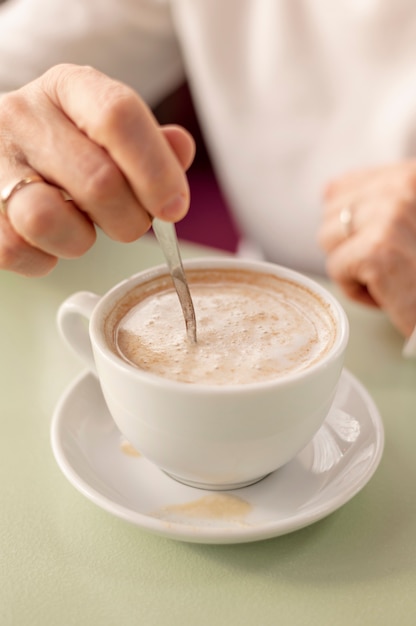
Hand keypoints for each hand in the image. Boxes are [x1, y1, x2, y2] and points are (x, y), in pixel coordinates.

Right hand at [0, 64, 194, 275]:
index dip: (156, 170)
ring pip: (47, 219)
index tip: (173, 207)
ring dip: (80, 240)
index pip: (118, 116)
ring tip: (80, 228)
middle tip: (128, 222)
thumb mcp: (105, 128)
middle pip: (97, 180)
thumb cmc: (63, 144)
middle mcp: (24, 117)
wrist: (0, 149)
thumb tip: (180, 149)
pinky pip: (17, 250)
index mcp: (68, 88)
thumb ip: (148, 142)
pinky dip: (44, 258)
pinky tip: (48, 240)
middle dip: (129, 219)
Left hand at [318, 162, 415, 337]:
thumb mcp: (407, 220)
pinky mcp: (376, 251)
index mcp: (410, 175)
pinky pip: (335, 267)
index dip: (351, 224)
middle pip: (330, 213)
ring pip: (327, 239)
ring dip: (351, 266)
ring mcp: (390, 217)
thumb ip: (373, 199)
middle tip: (391, 262)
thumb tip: (327, 191)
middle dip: (350, 245)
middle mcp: (402, 187)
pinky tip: (388, 293)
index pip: (341, 187)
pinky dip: (355, 290)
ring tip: (389, 275)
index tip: (381, 242)